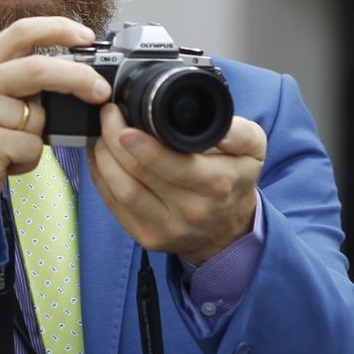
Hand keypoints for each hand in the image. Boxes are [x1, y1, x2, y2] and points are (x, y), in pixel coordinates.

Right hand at [0, 16, 111, 230]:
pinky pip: (31, 146)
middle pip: (38, 68)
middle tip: (102, 91)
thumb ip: (20, 81)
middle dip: (78, 78)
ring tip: (11, 147)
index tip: (87, 37)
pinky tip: (5, 163)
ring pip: (38, 116)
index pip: (22, 32)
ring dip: (37, 138)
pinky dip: (28, 160)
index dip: (58, 29)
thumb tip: (73, 73)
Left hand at [86, 104, 265, 264]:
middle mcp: (190, 211)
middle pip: (138, 175)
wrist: (228, 232)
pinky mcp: (146, 238)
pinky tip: (100, 156)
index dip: (143, 145)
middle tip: (108, 115)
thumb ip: (242, 133)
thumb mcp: (253, 150)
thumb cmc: (234, 181)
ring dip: (104, 158)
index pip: (173, 165)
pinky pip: (113, 206)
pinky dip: (101, 177)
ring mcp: (166, 228)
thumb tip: (222, 131)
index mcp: (215, 184)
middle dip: (114, 140)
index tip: (124, 124)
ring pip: (121, 191)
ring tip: (101, 133)